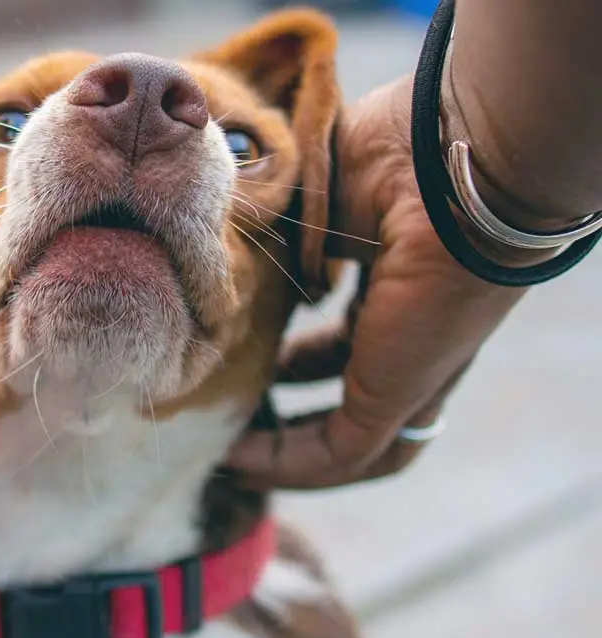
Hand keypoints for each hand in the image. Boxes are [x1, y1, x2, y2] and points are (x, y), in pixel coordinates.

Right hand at [222, 76, 527, 488]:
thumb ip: (270, 224)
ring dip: (285, 450)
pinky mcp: (397, 393)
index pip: (349, 339)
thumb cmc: (394, 154)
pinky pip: (337, 452)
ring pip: (353, 439)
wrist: (445, 163)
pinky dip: (284, 462)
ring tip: (225, 449)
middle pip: (350, 390)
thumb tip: (211, 239)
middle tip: (230, 408)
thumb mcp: (313, 192)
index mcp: (400, 282)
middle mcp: (411, 333)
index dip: (295, 356)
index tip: (242, 356)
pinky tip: (235, 455)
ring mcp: (412, 368)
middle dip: (287, 406)